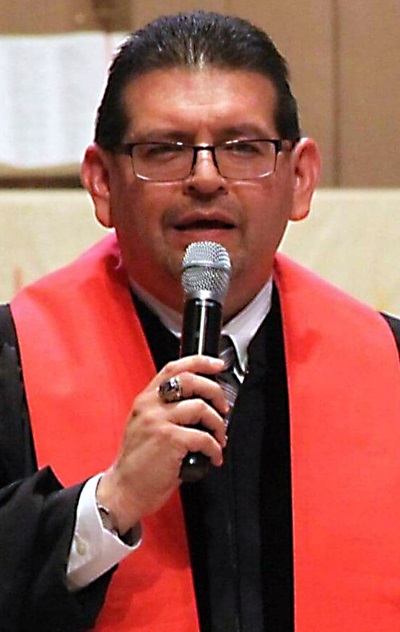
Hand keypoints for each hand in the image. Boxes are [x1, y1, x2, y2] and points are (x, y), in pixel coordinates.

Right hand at [96, 355, 227, 533]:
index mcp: (146, 400)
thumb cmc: (138, 464)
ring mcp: (159, 422)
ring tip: (219, 438)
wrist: (124, 490)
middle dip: (215, 392)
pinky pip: (204, 437)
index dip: (200, 362)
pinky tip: (213, 456)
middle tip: (223, 408)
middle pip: (191, 381)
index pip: (174, 368)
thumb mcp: (145, 426)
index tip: (216, 365)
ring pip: (201, 408)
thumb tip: (201, 404)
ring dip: (218, 424)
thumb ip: (165, 410)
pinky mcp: (169, 440)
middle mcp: (150, 406)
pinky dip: (215, 448)